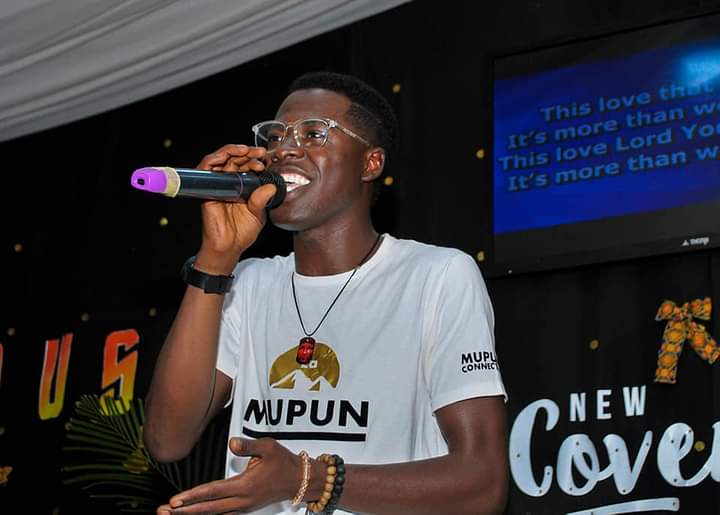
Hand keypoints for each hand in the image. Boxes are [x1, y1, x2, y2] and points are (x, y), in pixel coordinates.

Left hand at [156, 437, 303, 513]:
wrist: (299, 480)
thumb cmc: (283, 461)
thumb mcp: (268, 447)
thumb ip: (248, 446)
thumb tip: (231, 443)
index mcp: (245, 486)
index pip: (213, 492)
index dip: (192, 496)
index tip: (174, 501)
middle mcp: (241, 500)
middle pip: (207, 508)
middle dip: (184, 511)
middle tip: (162, 512)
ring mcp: (243, 506)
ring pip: (212, 513)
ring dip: (192, 514)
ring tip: (171, 514)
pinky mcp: (244, 507)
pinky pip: (220, 513)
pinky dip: (204, 514)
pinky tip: (193, 513)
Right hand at [194, 144, 275, 274]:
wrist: (229, 247)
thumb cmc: (242, 233)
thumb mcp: (259, 214)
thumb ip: (263, 200)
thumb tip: (270, 186)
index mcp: (241, 187)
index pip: (245, 166)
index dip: (254, 160)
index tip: (265, 161)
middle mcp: (228, 184)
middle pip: (233, 159)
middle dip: (247, 152)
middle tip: (259, 153)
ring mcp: (217, 186)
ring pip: (219, 159)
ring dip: (232, 151)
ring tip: (247, 151)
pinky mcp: (207, 190)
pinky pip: (206, 169)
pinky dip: (214, 158)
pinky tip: (228, 156)